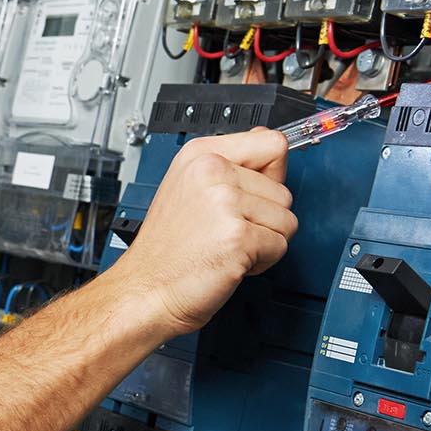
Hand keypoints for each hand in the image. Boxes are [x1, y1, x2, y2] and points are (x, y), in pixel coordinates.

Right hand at [112, 128, 295, 337]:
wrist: (145, 289)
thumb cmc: (166, 249)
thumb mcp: (188, 187)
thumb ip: (232, 163)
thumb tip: (270, 141)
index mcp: (200, 155)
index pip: (271, 143)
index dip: (273, 173)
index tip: (256, 192)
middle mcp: (212, 172)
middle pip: (283, 190)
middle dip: (264, 218)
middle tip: (226, 231)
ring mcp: (225, 203)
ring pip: (286, 220)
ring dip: (264, 241)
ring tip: (226, 246)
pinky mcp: (238, 236)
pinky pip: (280, 246)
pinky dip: (262, 262)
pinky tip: (230, 260)